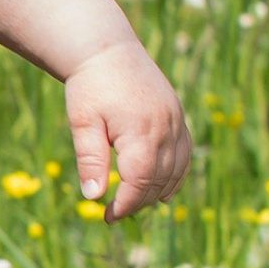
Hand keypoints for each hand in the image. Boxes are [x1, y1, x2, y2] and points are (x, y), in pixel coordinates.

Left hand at [63, 38, 191, 218]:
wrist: (108, 50)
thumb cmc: (90, 86)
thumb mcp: (82, 123)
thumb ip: (90, 160)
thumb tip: (94, 197)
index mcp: (141, 131)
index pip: (141, 181)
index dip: (127, 204)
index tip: (108, 217)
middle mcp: (166, 128)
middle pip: (159, 180)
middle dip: (138, 202)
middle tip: (113, 213)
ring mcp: (176, 122)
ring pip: (176, 170)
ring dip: (157, 192)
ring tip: (132, 203)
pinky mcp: (178, 117)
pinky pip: (185, 154)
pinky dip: (175, 175)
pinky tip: (161, 190)